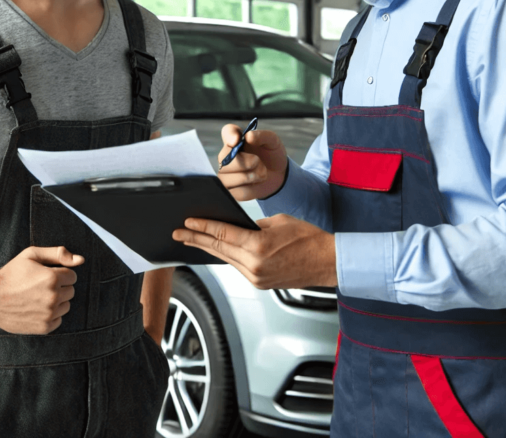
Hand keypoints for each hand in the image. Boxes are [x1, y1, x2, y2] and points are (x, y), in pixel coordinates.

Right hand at [0, 246, 83, 333]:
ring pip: (66, 305)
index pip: (72, 276)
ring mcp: (49, 313)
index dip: (60, 274)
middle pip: (71, 291)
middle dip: (60, 287)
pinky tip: (37, 309)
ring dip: (57, 301)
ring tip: (38, 297)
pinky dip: (51, 315)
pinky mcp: (44, 327)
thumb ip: (58, 253)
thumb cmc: (11, 273)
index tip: (46, 275)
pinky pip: (59, 320)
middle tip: (40, 286)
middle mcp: (53, 297)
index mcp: (53, 278)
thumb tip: (81, 260)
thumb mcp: (32, 254)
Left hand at [173, 214, 335, 288]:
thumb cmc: (308, 238)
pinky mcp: (260, 283)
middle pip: (218, 248)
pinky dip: (226, 256)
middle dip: (196, 239)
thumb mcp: (277, 221)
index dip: (202, 227)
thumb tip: (237, 226)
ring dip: (208, 249)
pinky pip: (237, 267)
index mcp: (258, 246)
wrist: (326, 262)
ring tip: (192, 240)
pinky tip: (217, 250)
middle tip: (179, 233)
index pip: (222, 234)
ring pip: (226, 259)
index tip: (187, 222)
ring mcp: (256, 277)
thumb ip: (253, 225)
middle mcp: (254, 265)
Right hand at [217, 124, 287, 200]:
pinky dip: (251, 189)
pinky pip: (237, 192)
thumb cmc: (271, 155)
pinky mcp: (230, 191)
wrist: (278, 174)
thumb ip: (263, 136)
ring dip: (250, 177)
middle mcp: (226, 156)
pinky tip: (255, 183)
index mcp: (235, 140)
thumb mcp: (273, 142)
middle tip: (259, 162)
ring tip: (261, 173)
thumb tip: (249, 136)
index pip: (227, 132)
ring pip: (227, 179)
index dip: (229, 136)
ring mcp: (225, 174)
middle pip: (224, 159)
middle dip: (246, 163)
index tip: (237, 141)